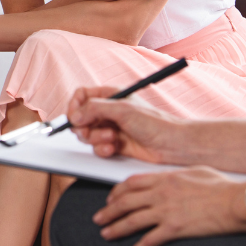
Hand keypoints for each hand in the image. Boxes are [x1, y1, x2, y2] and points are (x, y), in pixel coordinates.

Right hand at [67, 87, 188, 164]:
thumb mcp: (122, 110)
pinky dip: (102, 149)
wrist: (171, 145)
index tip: (74, 118)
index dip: (75, 107)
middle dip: (86, 127)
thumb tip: (74, 117)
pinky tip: (114, 149)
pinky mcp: (113, 145)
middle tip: (93, 131)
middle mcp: (108, 112)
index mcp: (109, 96)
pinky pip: (96, 148)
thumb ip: (94, 109)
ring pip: (87, 135)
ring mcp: (110, 128)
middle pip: (81, 118)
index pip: (81, 96)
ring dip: (96, 139)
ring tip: (112, 139)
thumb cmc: (153, 122)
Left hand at [93, 168, 245, 245]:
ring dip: (116, 228)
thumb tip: (171, 178)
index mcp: (164, 178)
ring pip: (132, 220)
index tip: (111, 198)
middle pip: (126, 202)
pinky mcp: (175, 228)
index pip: (131, 183)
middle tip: (99, 218)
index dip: (117, 191)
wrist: (235, 202)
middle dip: (109, 211)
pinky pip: (151, 240)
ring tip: (106, 233)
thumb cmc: (221, 186)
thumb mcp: (194, 172)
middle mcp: (160, 193)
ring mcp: (166, 211)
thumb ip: (176, 176)